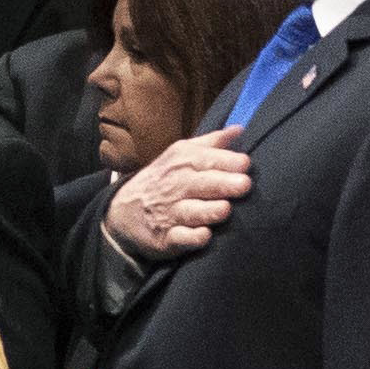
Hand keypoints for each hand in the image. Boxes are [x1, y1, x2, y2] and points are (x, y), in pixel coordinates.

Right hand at [106, 128, 251, 263]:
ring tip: (225, 209)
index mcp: (182, 162)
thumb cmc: (165, 179)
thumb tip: (240, 129)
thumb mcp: (181, 155)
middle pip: (201, 184)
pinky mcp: (165, 238)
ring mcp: (169, 213)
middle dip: (223, 184)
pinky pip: (179, 238)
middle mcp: (175, 186)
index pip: (205, 159)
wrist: (123, 211)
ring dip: (209, 211)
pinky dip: (191, 238)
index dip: (227, 161)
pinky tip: (205, 236)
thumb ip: (212, 143)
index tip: (246, 164)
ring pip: (191, 212)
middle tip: (245, 185)